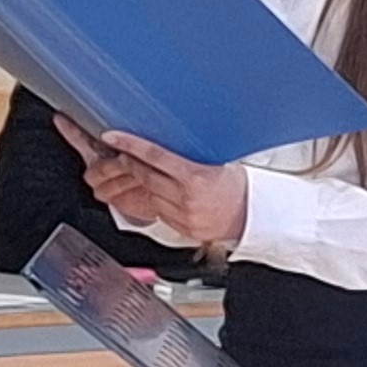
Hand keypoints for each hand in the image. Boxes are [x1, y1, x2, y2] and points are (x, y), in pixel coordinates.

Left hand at [59, 116, 247, 248]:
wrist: (253, 217)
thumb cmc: (240, 188)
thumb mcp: (219, 165)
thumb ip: (190, 158)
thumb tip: (169, 143)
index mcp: (196, 178)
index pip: (154, 157)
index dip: (130, 146)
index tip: (113, 137)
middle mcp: (187, 198)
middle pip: (145, 176)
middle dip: (130, 163)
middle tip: (122, 153)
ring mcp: (183, 216)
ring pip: (149, 195)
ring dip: (143, 184)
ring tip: (147, 174)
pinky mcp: (182, 228)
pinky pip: (159, 212)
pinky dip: (157, 201)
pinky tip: (165, 195)